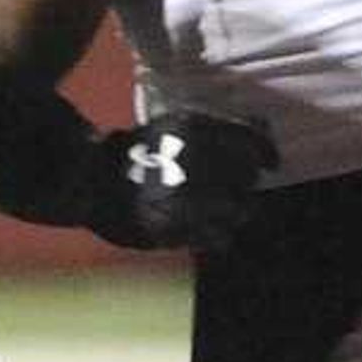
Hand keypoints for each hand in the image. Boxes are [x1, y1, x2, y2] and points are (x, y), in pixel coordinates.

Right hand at [84, 110, 275, 251]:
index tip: (270, 164)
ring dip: (233, 211)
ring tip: (215, 210)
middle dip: (242, 185)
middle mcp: (202, 165)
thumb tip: (260, 128)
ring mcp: (191, 200)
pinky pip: (218, 237)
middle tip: (229, 187)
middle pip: (248, 181)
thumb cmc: (136, 150)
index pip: (253, 144)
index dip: (266, 154)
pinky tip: (202, 228)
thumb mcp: (176, 124)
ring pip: (240, 212)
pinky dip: (216, 234)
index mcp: (200, 132)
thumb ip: (218, 128)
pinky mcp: (181, 231)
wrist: (91, 181)